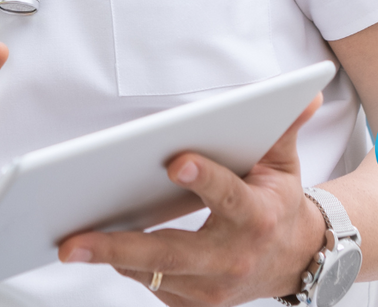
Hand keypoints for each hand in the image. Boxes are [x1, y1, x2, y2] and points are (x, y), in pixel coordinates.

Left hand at [56, 96, 328, 305]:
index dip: (205, 179)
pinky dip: (128, 267)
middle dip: (118, 247)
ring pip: (154, 275)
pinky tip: (99, 249)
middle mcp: (235, 259)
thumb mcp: (283, 163)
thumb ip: (284, 126)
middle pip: (172, 254)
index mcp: (258, 217)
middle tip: (72, 240)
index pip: (230, 197)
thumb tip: (306, 92)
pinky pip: (154, 286)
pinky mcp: (198, 304)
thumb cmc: (278, 202)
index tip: (175, 162)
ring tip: (71, 242)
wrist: (297, 259)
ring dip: (112, 259)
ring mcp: (215, 289)